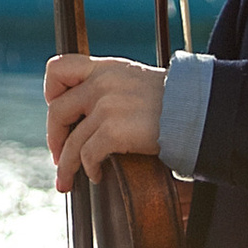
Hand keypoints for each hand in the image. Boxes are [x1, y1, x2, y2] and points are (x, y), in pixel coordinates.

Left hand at [44, 51, 164, 191]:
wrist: (197, 110)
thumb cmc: (171, 102)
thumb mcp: (135, 80)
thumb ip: (109, 87)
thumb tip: (86, 113)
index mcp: (105, 68)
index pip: (59, 67)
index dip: (50, 91)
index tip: (58, 111)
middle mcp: (102, 83)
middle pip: (57, 111)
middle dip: (54, 137)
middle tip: (58, 155)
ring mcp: (107, 106)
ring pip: (71, 141)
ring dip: (66, 165)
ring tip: (67, 180)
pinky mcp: (114, 130)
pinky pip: (88, 155)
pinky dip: (89, 169)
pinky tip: (97, 175)